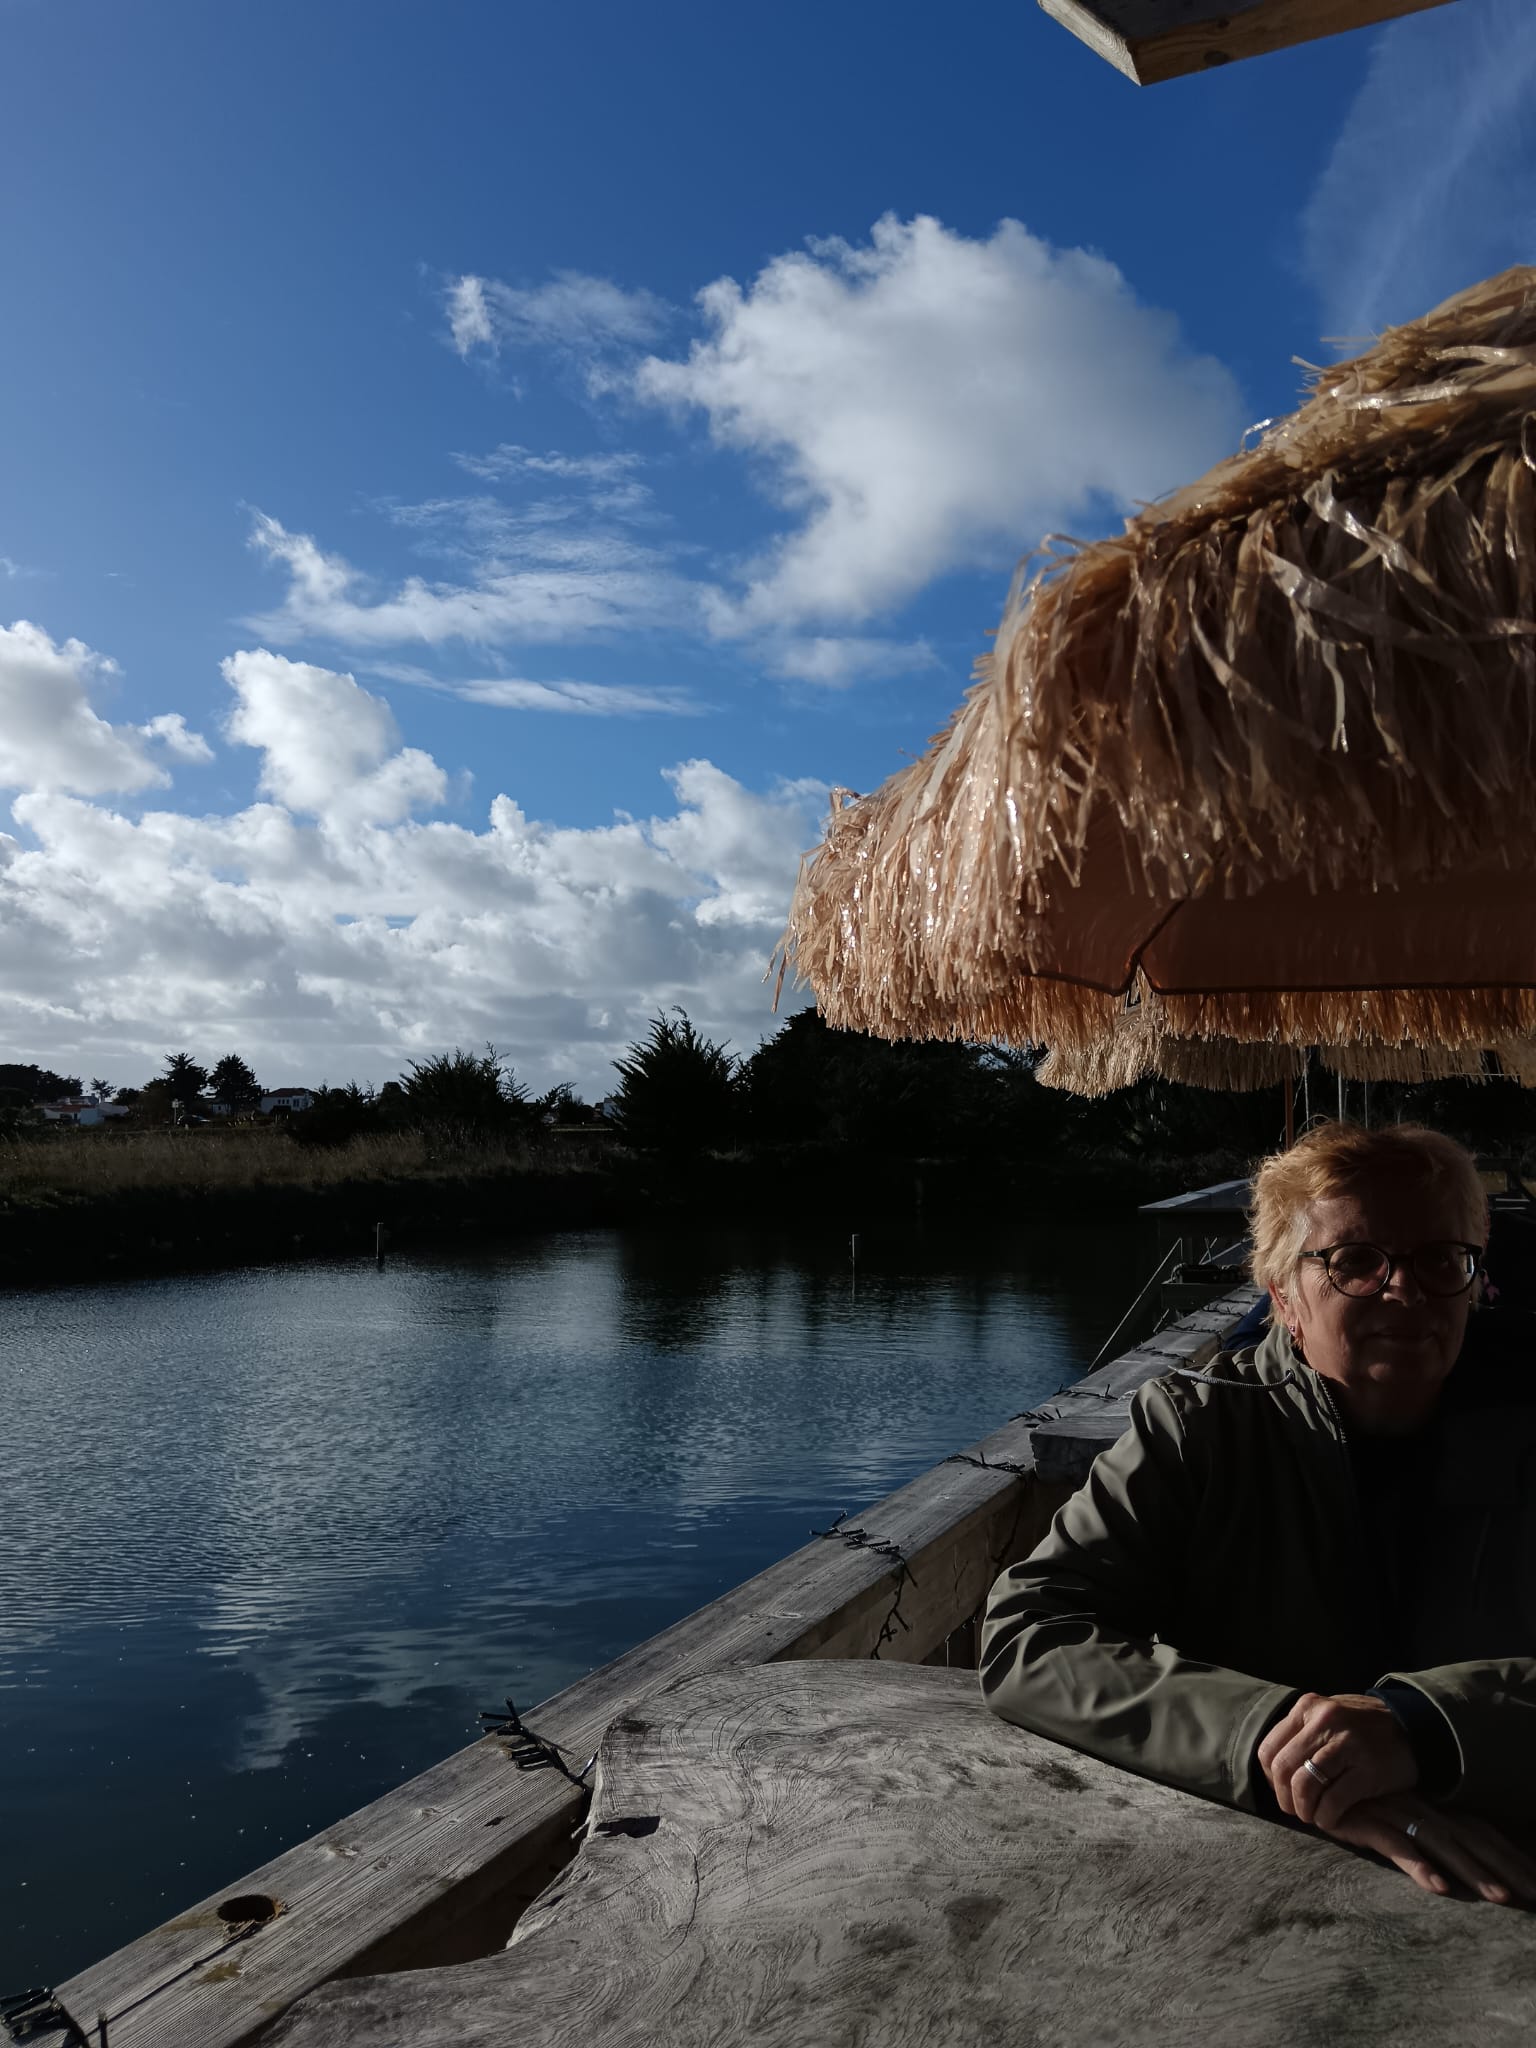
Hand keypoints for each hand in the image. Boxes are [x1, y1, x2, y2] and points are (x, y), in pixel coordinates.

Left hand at [1257, 1691, 1415, 1828]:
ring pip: (1304, 1785)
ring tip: (1313, 1816)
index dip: (1271, 1778)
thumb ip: (1301, 1733)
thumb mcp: (1328, 1715)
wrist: (1414, 1726)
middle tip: (1296, 1810)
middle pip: (1283, 1768)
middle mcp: (1324, 1721)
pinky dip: (1327, 1817)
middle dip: (1285, 1798)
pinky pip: (1333, 1801)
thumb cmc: (1363, 1726)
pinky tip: (1331, 1819)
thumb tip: (1273, 1768)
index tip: (1282, 1791)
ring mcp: (1346, 1744)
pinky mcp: (1367, 1769)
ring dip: (1304, 1809)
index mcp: (1308, 1707)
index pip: (1269, 1749)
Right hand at [1322, 1794, 1535, 1905]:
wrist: (1313, 1777)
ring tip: (1499, 1897)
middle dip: (1506, 1868)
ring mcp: (1397, 1815)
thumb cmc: (1360, 1801)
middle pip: (1473, 1839)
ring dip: (1472, 1872)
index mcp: (1435, 1809)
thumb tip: (1458, 1865)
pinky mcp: (1370, 1823)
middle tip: (1535, 1894)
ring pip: (1444, 1845)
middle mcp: (1423, 1810)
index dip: (1510, 1856)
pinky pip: (1398, 1847)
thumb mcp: (1399, 1815)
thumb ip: (1426, 1834)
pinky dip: (1419, 1866)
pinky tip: (1437, 1887)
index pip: (1482, 1832)